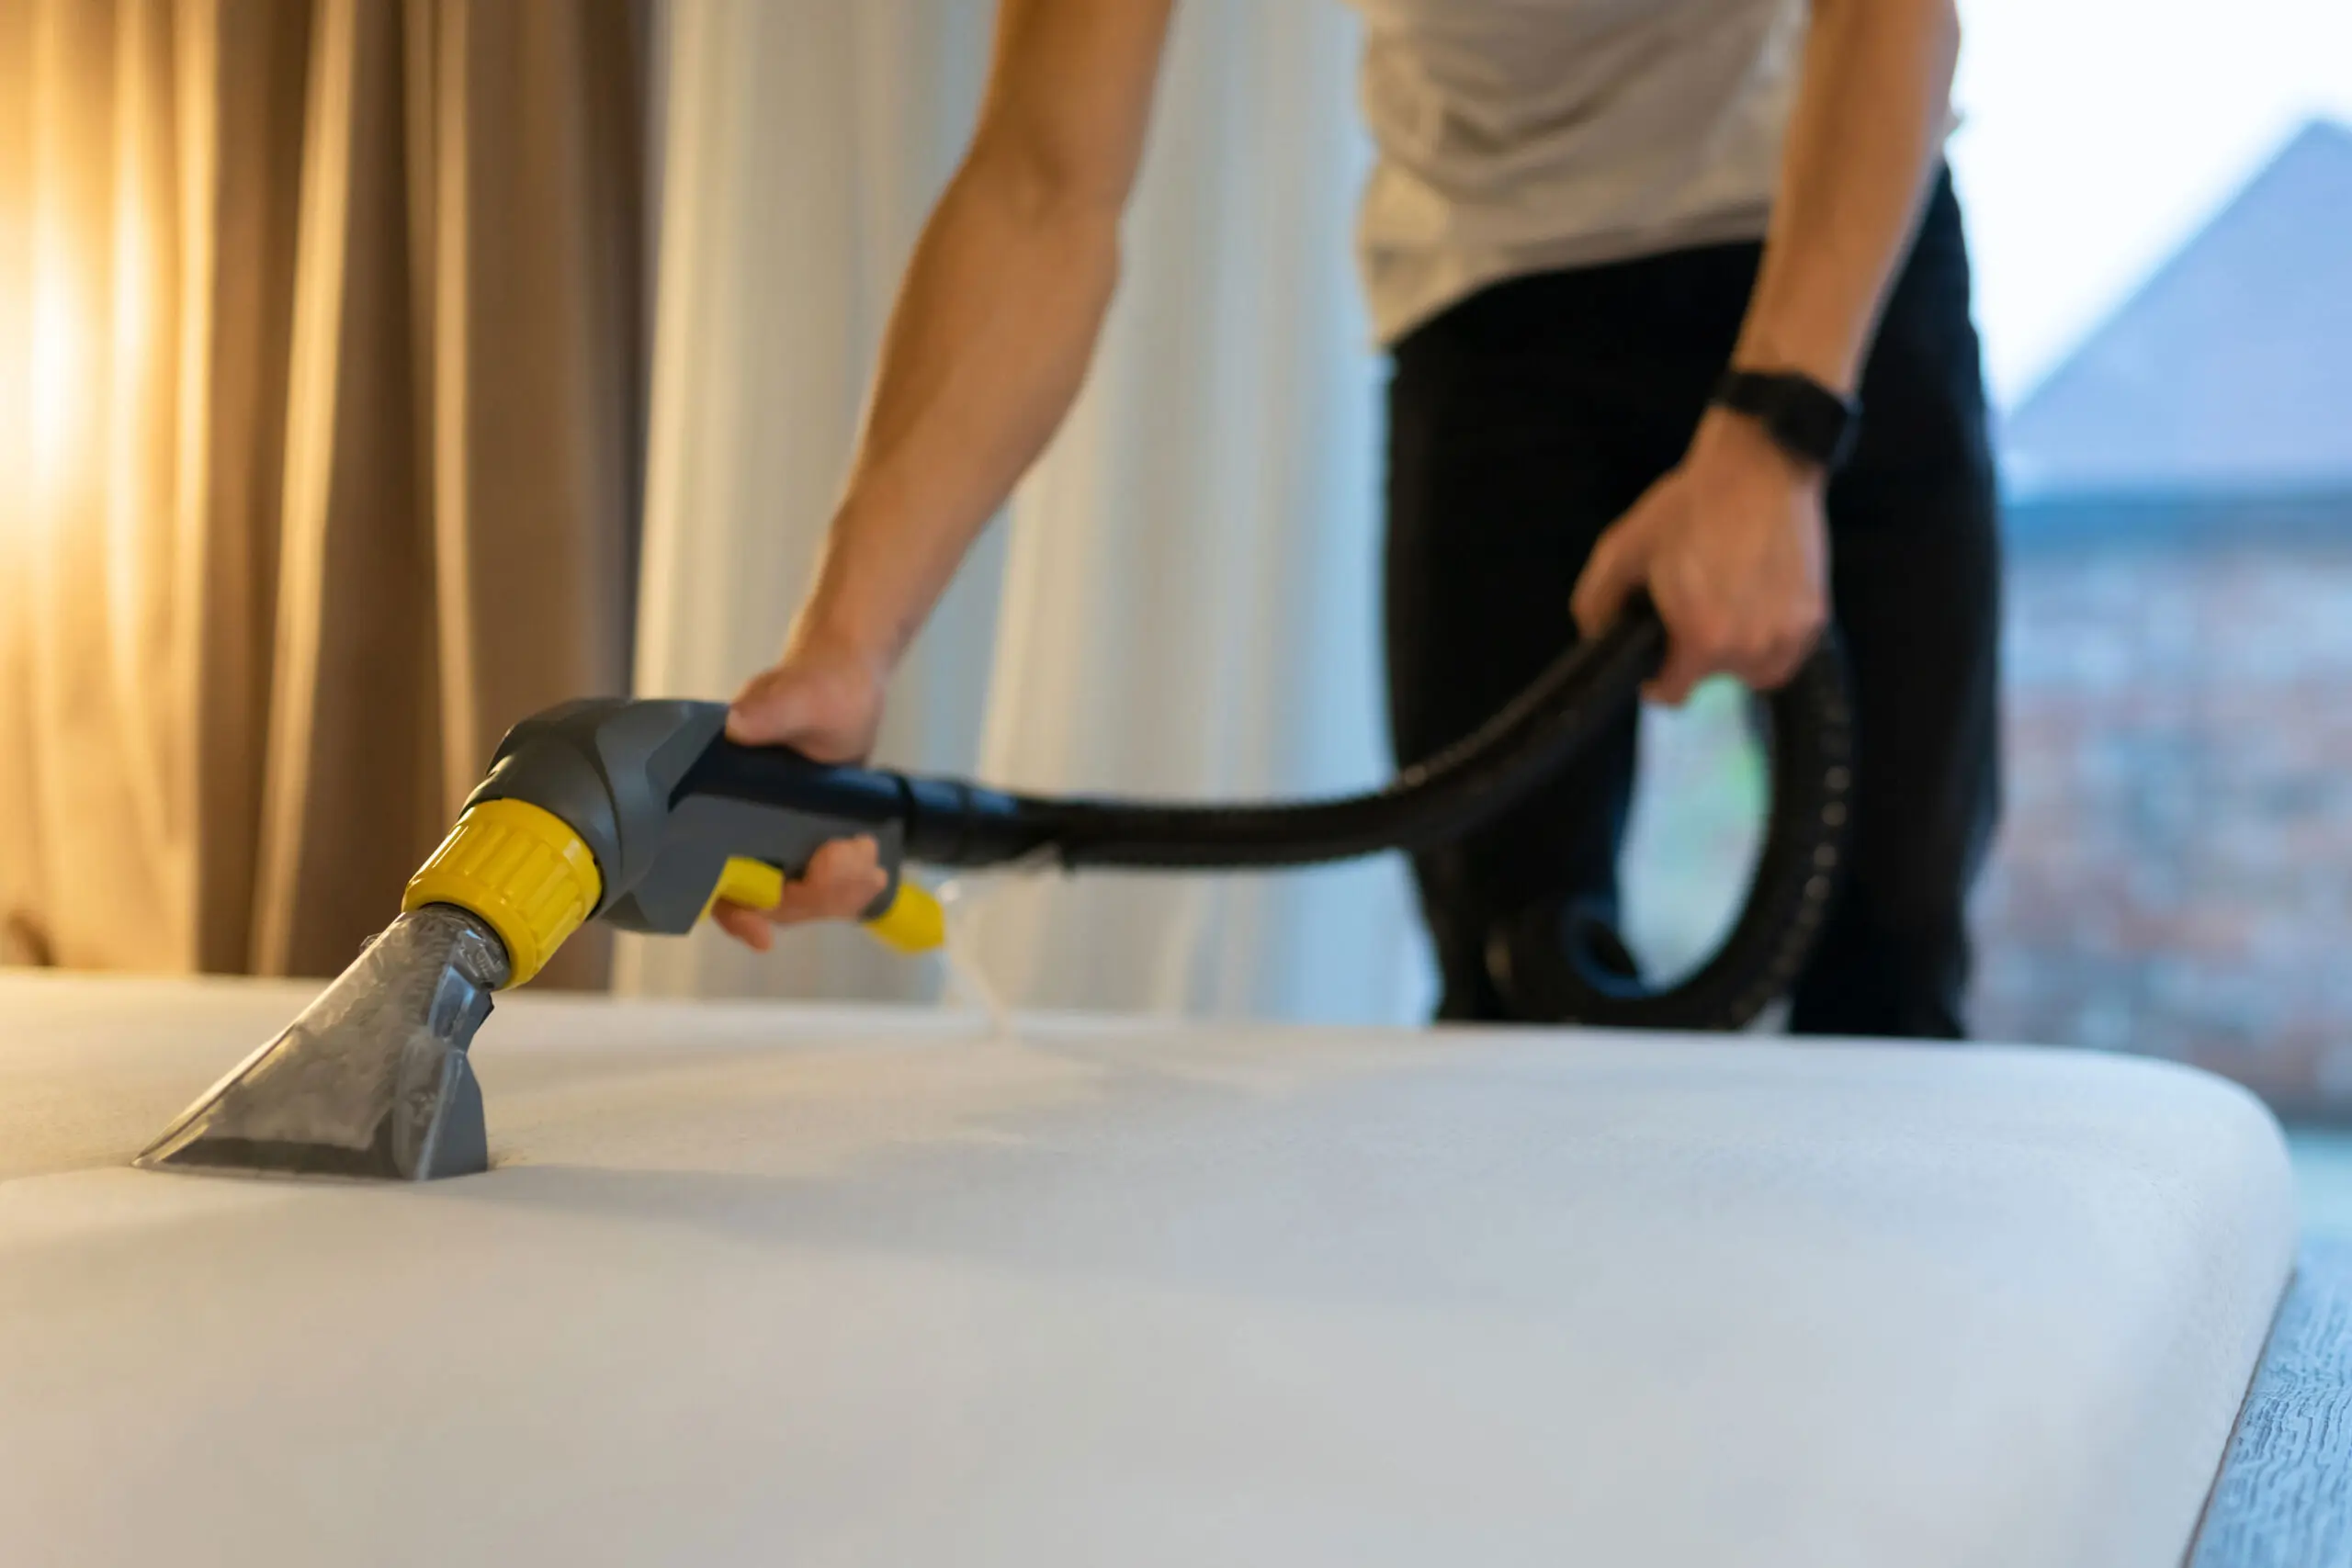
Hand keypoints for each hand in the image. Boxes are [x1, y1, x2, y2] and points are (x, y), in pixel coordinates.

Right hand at [710, 633, 893, 950]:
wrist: (847, 684)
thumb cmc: (818, 684)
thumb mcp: (797, 695)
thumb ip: (770, 708)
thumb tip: (738, 723)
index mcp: (713, 799)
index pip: (709, 876)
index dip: (733, 911)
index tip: (760, 935)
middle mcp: (737, 827)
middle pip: (766, 899)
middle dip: (814, 892)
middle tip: (855, 854)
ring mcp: (772, 838)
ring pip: (796, 898)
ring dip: (837, 893)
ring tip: (869, 860)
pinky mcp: (803, 840)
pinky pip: (819, 885)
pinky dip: (845, 887)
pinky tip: (872, 871)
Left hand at [1570, 407, 1829, 705]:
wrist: (1761, 466)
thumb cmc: (1689, 506)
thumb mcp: (1623, 549)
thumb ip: (1596, 604)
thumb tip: (1597, 639)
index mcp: (1701, 639)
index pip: (1672, 694)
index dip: (1654, 677)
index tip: (1654, 654)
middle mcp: (1750, 648)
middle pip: (1712, 679)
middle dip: (1694, 655)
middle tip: (1690, 610)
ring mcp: (1789, 635)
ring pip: (1754, 673)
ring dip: (1736, 655)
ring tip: (1725, 611)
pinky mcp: (1815, 617)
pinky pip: (1786, 655)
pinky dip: (1770, 642)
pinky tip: (1755, 607)